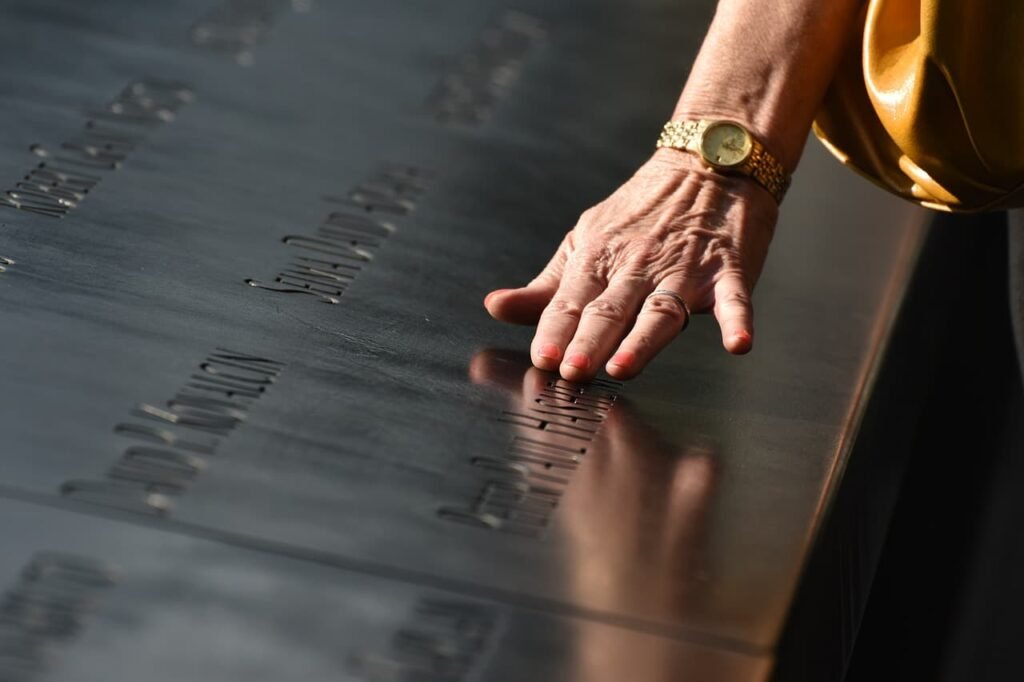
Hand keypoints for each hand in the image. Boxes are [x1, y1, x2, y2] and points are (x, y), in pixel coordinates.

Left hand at [484, 148, 777, 380]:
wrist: (705, 164)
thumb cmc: (640, 213)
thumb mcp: (584, 241)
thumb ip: (544, 287)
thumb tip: (495, 308)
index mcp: (598, 259)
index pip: (570, 301)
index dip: (555, 332)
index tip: (543, 360)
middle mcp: (637, 266)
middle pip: (610, 308)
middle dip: (589, 340)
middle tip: (573, 370)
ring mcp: (683, 268)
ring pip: (660, 308)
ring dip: (643, 339)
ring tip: (625, 366)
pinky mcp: (727, 269)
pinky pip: (734, 297)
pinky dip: (738, 319)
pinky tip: (738, 343)